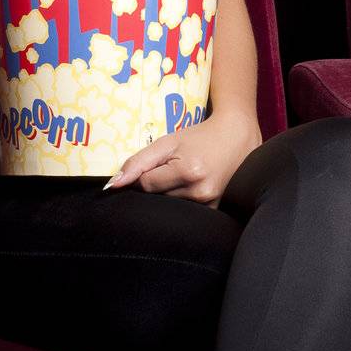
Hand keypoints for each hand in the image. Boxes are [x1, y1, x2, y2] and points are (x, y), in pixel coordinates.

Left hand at [104, 112, 261, 206]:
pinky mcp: (216, 210)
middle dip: (158, 185)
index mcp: (188, 171)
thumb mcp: (168, 142)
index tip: (156, 165)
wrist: (236, 137)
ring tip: (182, 176)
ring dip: (169, 193)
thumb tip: (113, 185)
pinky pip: (187, 212)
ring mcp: (211, 204)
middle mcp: (201, 191)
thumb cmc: (200, 138)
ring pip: (170, 206)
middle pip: (158, 198)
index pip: (146, 185)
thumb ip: (139, 162)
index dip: (145, 175)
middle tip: (171, 169)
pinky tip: (190, 187)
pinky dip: (182, 201)